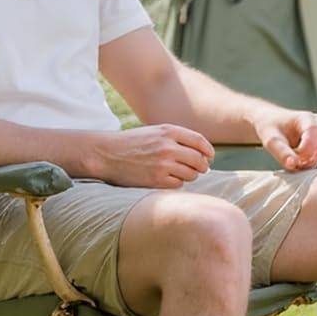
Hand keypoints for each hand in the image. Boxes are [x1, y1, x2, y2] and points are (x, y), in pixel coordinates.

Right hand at [90, 124, 213, 187]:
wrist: (106, 154)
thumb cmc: (132, 143)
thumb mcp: (155, 132)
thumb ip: (177, 139)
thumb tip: (204, 155)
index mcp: (168, 131)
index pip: (199, 141)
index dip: (208, 150)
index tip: (210, 156)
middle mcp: (168, 146)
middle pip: (199, 160)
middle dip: (202, 166)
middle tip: (199, 169)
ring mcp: (163, 164)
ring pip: (191, 174)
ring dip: (189, 175)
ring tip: (179, 173)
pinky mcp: (156, 179)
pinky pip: (178, 184)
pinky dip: (176, 183)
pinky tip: (168, 179)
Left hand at [256, 108, 316, 170]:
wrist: (269, 122)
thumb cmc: (270, 127)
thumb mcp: (270, 140)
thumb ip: (282, 152)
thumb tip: (293, 164)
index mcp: (305, 117)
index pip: (314, 131)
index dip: (307, 149)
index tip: (296, 161)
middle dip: (312, 157)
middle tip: (296, 164)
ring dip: (312, 160)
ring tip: (296, 161)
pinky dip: (312, 160)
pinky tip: (300, 161)